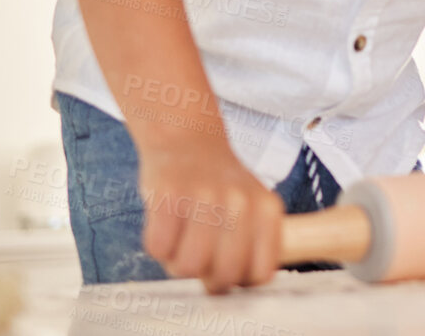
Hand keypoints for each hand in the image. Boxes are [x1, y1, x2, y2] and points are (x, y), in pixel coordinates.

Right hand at [137, 135, 286, 292]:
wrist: (188, 138)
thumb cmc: (219, 184)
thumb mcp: (253, 206)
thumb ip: (254, 245)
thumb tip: (241, 285)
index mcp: (266, 209)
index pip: (261, 274)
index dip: (239, 281)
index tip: (227, 268)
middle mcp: (241, 203)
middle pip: (224, 276)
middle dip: (206, 276)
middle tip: (199, 255)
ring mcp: (205, 197)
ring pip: (189, 267)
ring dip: (178, 262)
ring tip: (181, 240)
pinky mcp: (170, 194)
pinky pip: (159, 248)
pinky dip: (158, 245)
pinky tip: (165, 224)